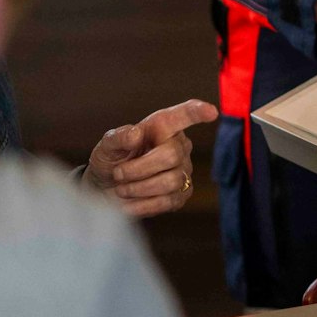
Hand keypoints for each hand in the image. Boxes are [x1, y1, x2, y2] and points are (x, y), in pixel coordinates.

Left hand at [85, 99, 218, 217]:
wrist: (106, 188)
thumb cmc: (111, 160)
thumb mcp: (107, 146)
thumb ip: (118, 138)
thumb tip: (135, 134)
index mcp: (162, 126)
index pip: (183, 115)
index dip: (197, 112)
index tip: (210, 111)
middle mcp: (178, 146)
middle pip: (171, 155)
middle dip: (139, 169)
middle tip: (118, 174)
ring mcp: (183, 170)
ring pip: (171, 181)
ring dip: (139, 188)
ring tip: (122, 189)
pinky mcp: (182, 194)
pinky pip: (168, 201)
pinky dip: (143, 205)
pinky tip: (129, 203)